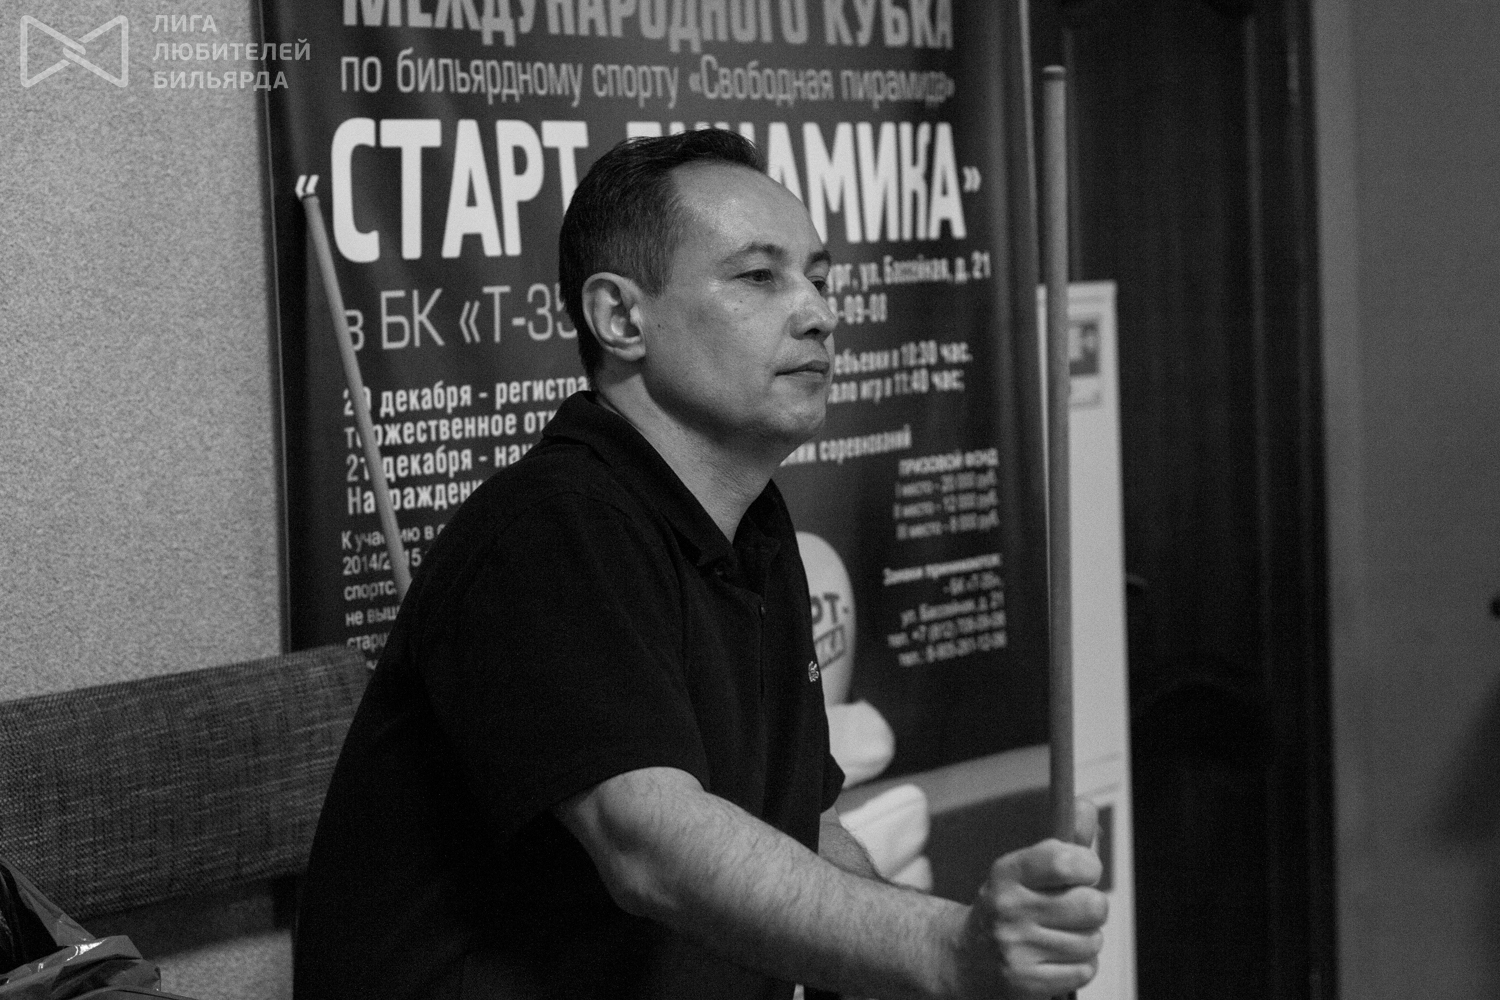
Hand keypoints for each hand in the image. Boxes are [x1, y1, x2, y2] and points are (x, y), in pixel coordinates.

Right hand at [952, 800, 1107, 998]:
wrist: (966, 959)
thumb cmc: (1009, 907)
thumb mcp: (1026, 869)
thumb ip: (1064, 840)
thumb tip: (1087, 807)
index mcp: (1007, 873)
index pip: (1064, 859)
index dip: (1088, 865)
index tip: (1086, 870)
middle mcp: (1008, 908)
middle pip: (1091, 905)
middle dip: (1092, 908)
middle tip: (1074, 908)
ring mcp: (1015, 948)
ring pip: (1092, 941)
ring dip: (1085, 940)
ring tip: (1059, 936)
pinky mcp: (1025, 983)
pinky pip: (1084, 971)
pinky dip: (1079, 966)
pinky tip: (1056, 958)